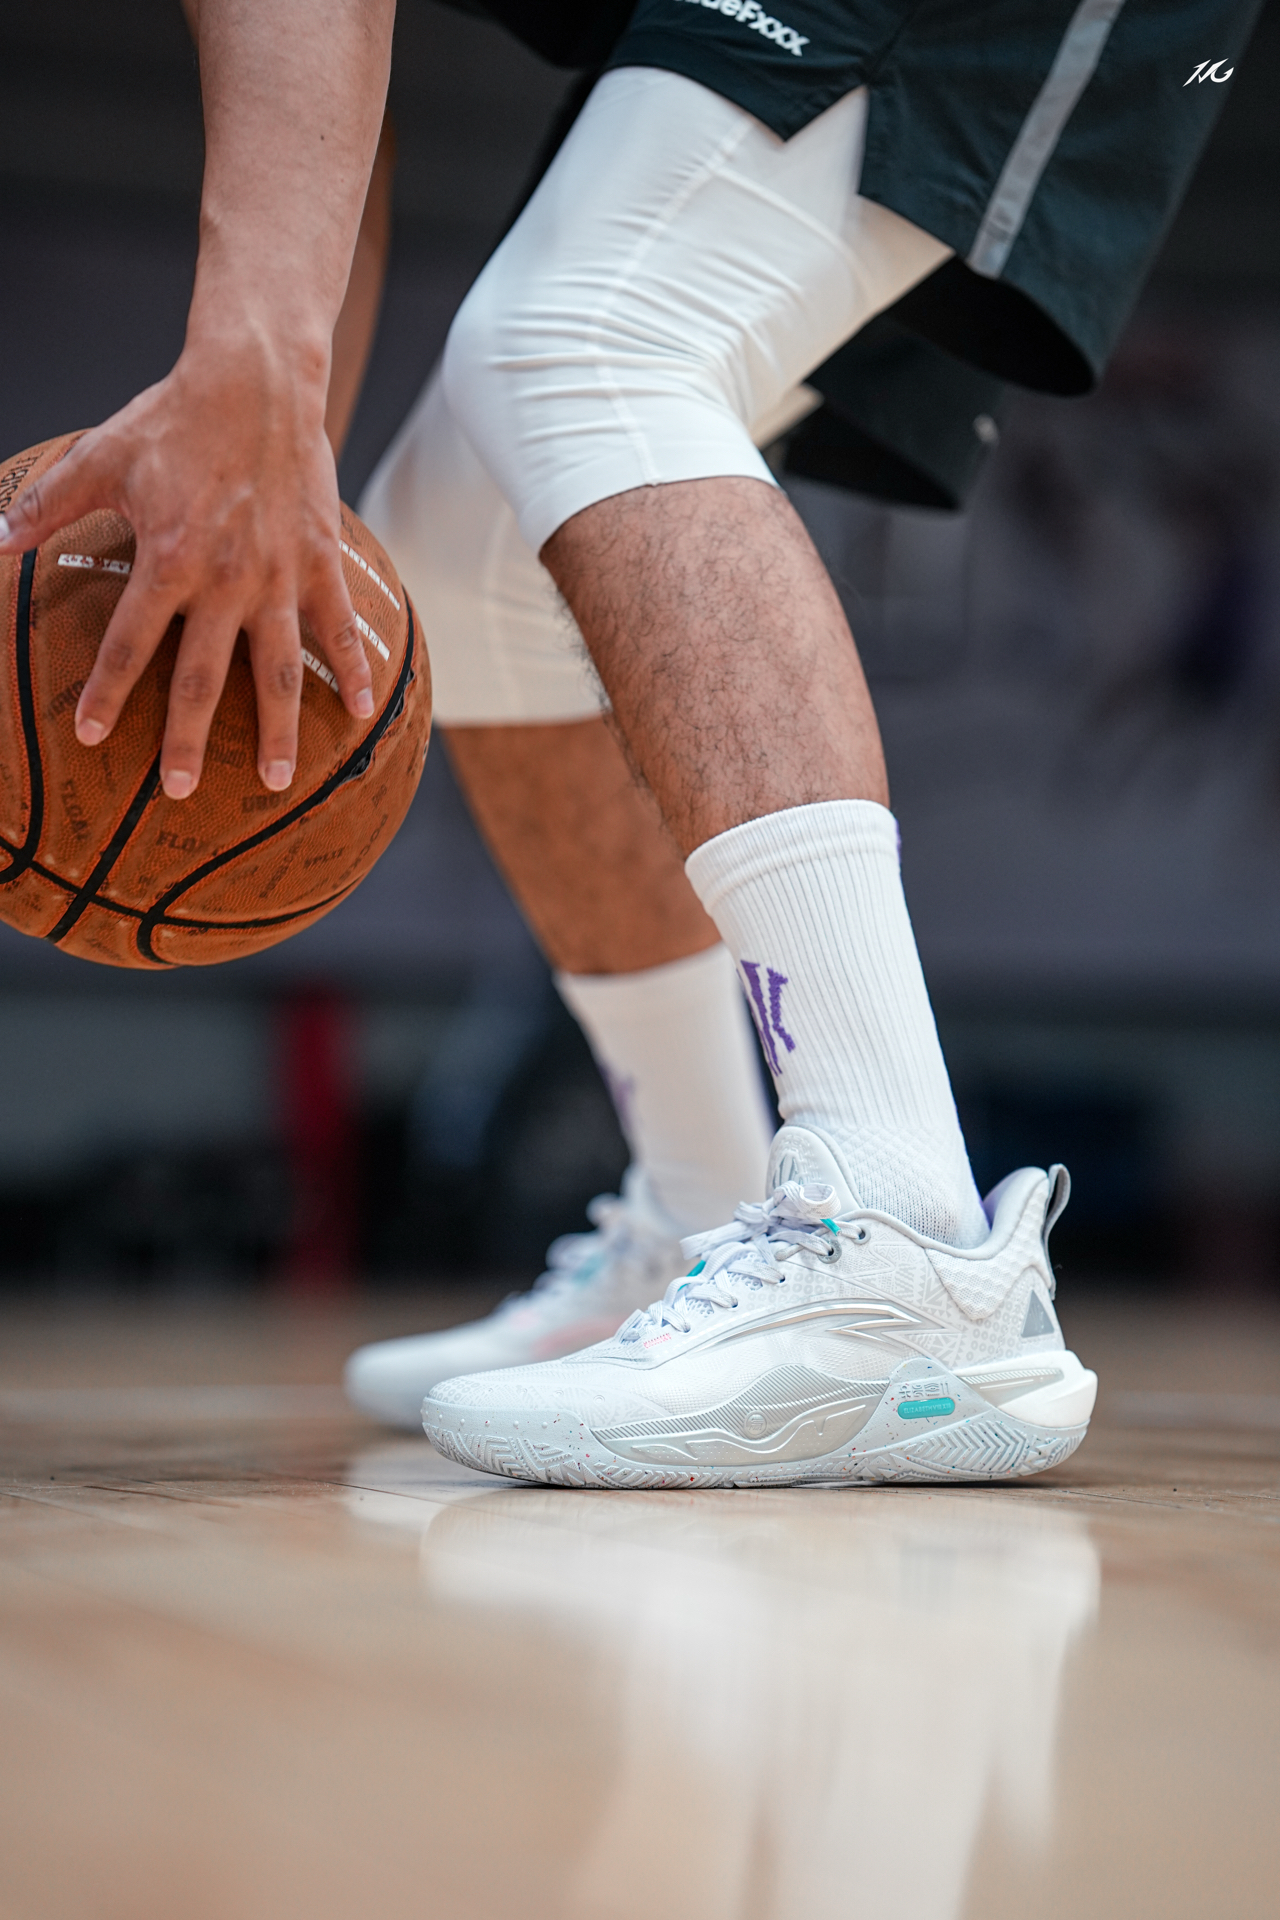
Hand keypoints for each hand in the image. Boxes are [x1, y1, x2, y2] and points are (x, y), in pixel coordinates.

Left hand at [0, 324, 373, 798]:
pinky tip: (359, 711)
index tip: (90, 736)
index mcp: (168, 558)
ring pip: (278, 671)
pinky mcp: (319, 562)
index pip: (131, 643)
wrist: (257, 380)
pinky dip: (351, 669)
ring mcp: (279, 577)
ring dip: (278, 731)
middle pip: (204, 678)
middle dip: (189, 739)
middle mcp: (225, 579)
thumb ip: (46, 505)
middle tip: (179, 790)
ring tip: (278, 782)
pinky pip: (337, 627)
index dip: (108, 693)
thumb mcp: (100, 457)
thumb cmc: (174, 418)